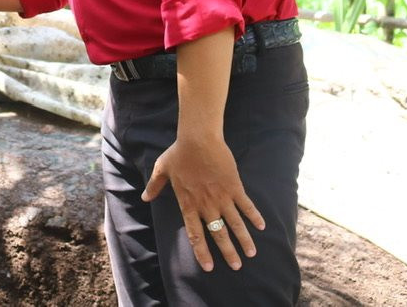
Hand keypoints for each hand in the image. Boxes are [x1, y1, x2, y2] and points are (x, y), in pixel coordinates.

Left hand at [141, 135, 264, 271]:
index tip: (208, 267)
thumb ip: (154, 186)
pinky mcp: (234, 187)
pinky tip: (262, 226)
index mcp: (188, 203)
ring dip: (244, 240)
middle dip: (227, 252)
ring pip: (235, 224)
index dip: (201, 252)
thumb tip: (144, 198)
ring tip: (251, 253)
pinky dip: (254, 216)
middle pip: (218, 234)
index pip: (195, 234)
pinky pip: (246, 205)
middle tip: (236, 266)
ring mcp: (222, 197)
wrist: (198, 139)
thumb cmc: (179, 152)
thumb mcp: (162, 169)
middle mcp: (206, 205)